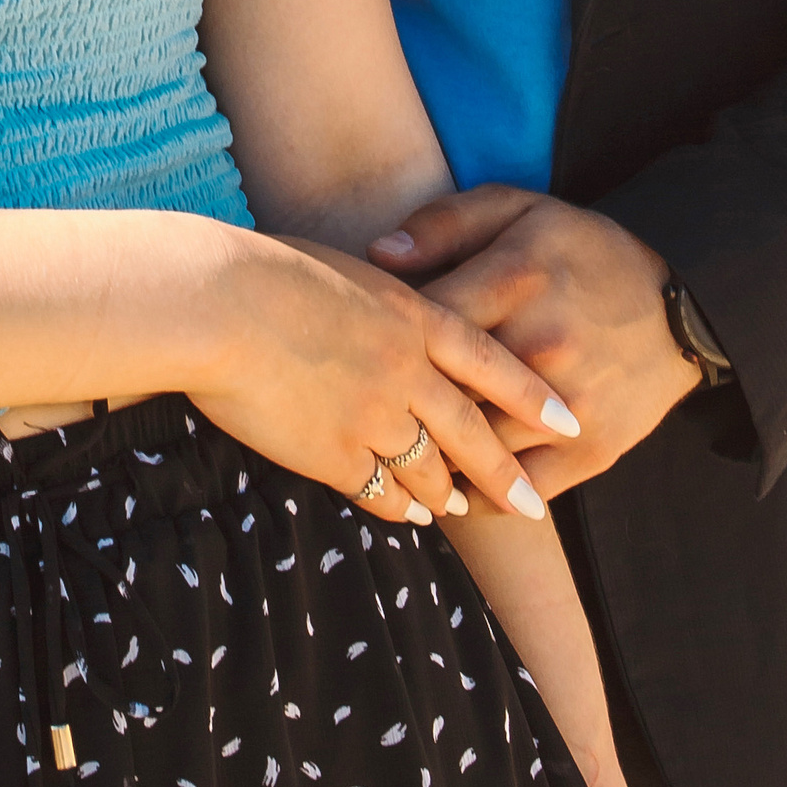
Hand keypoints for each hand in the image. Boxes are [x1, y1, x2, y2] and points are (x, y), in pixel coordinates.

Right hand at [188, 231, 575, 526]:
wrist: (220, 302)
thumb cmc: (265, 271)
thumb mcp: (345, 270)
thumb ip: (382, 302)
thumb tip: (395, 314)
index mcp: (413, 316)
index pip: (489, 361)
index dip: (530, 394)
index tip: (566, 420)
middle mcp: (406, 369)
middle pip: (472, 430)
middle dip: (505, 471)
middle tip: (532, 504)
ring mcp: (373, 414)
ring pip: (429, 468)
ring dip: (447, 493)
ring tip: (460, 508)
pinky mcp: (333, 452)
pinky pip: (379, 490)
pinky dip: (398, 506)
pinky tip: (407, 516)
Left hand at [369, 187, 698, 498]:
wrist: (683, 308)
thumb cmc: (584, 253)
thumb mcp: (519, 209)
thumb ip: (445, 223)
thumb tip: (377, 254)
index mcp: (516, 280)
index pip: (424, 319)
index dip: (384, 334)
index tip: (364, 343)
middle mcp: (541, 346)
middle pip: (443, 390)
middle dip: (397, 401)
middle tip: (360, 408)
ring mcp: (569, 406)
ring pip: (475, 448)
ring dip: (429, 455)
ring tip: (389, 454)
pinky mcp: (592, 452)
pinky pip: (518, 491)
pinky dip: (476, 497)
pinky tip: (444, 490)